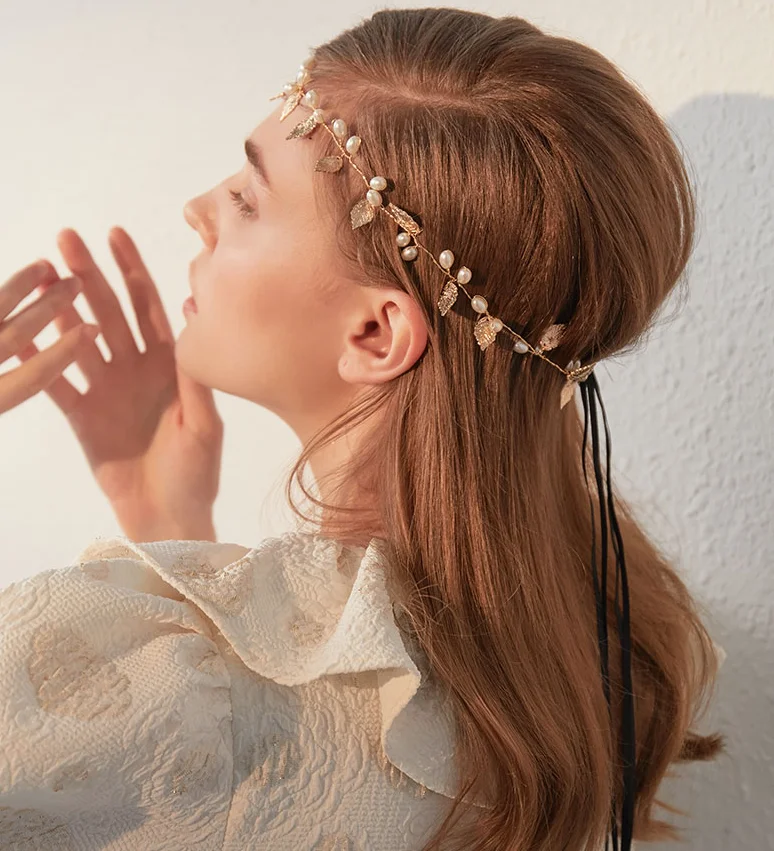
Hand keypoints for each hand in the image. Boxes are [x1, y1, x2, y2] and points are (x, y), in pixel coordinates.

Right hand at [17, 227, 223, 541]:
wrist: (168, 515)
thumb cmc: (197, 471)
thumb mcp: (205, 422)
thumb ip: (195, 374)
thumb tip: (191, 312)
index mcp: (169, 365)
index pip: (148, 307)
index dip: (132, 270)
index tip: (115, 234)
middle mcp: (135, 368)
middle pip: (107, 313)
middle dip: (89, 275)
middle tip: (66, 239)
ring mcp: (105, 389)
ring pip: (76, 338)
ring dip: (58, 307)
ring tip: (38, 274)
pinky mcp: (81, 416)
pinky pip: (54, 382)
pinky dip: (36, 360)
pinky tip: (17, 334)